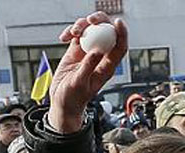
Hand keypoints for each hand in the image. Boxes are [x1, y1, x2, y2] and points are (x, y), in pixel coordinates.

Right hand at [47, 12, 128, 133]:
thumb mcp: (81, 83)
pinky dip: (70, 32)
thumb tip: (97, 51)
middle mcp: (100, 57)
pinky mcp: (76, 51)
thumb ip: (89, 66)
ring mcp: (88, 53)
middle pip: (106, 33)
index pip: (120, 47)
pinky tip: (63, 38)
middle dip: (100, 22)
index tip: (118, 22)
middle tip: (90, 20)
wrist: (62, 102)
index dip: (122, 33)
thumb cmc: (74, 98)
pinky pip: (76, 35)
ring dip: (82, 26)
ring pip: (91, 31)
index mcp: (107, 67)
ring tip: (72, 33)